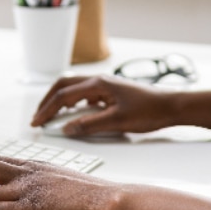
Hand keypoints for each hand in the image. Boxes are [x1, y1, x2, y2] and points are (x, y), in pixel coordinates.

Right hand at [30, 74, 176, 136]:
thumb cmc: (149, 111)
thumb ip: (90, 125)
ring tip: (51, 115)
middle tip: (38, 117)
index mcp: (98, 84)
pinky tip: (76, 113)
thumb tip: (67, 129)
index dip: (47, 110)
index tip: (37, 123)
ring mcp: (105, 84)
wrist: (172, 106)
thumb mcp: (117, 122)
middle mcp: (99, 80)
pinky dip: (74, 102)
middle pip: (63, 85)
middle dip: (47, 101)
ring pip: (74, 88)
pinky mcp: (112, 91)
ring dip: (60, 100)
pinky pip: (85, 93)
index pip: (63, 96)